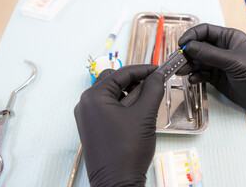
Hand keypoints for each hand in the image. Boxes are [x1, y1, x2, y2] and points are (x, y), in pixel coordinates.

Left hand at [74, 65, 163, 186]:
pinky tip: (137, 113)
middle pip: (113, 80)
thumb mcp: (145, 115)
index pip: (121, 73)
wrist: (117, 184)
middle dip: (134, 80)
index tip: (158, 70)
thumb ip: (153, 89)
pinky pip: (108, 107)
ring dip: (129, 92)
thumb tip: (158, 76)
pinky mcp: (92, 127)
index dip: (143, 70)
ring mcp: (87, 116)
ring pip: (111, 93)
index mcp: (94, 97)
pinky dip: (123, 105)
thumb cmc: (127, 151)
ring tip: (146, 101)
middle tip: (153, 85)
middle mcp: (86, 104)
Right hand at [178, 23, 245, 134]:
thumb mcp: (233, 61)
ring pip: (197, 61)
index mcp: (229, 38)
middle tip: (177, 60)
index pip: (205, 31)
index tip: (181, 44)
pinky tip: (193, 80)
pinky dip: (195, 76)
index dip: (191, 36)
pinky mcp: (216, 77)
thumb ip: (210, 54)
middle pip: (198, 46)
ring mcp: (218, 63)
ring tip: (181, 72)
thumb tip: (188, 46)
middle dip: (187, 53)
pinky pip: (201, 74)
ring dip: (188, 65)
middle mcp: (222, 49)